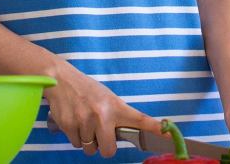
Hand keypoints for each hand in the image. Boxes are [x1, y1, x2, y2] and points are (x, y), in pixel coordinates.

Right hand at [44, 63, 159, 157]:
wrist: (61, 79)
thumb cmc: (87, 90)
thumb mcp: (107, 97)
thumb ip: (117, 115)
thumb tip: (129, 132)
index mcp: (116, 106)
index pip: (139, 119)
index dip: (154, 129)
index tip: (168, 134)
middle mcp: (102, 115)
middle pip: (109, 150)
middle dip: (105, 146)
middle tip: (101, 135)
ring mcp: (85, 122)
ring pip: (90, 149)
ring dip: (88, 141)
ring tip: (85, 123)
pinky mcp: (69, 126)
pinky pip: (77, 144)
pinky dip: (76, 138)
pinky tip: (75, 122)